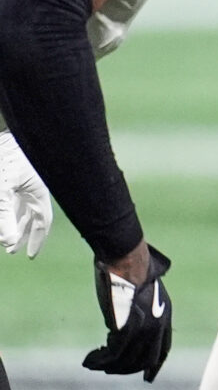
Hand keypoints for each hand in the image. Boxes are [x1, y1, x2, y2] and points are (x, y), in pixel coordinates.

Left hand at [0, 133, 52, 257]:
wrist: (12, 134)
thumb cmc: (6, 159)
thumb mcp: (3, 189)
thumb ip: (4, 215)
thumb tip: (8, 241)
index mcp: (39, 193)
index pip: (43, 223)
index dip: (36, 241)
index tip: (29, 255)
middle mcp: (35, 188)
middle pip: (32, 217)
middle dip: (22, 234)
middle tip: (12, 249)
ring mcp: (26, 181)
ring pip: (23, 206)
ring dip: (15, 221)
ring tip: (6, 234)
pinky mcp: (16, 174)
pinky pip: (16, 196)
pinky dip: (10, 208)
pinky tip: (5, 211)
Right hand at [84, 244, 171, 381]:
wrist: (126, 258)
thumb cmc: (130, 270)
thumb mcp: (143, 294)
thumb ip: (139, 313)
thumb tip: (124, 329)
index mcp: (165, 316)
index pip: (163, 350)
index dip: (154, 365)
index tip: (147, 377)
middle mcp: (158, 325)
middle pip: (145, 359)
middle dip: (127, 369)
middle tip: (109, 370)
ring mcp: (143, 327)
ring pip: (127, 359)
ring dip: (110, 366)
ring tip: (94, 364)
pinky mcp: (126, 326)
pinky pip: (113, 352)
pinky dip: (100, 359)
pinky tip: (90, 359)